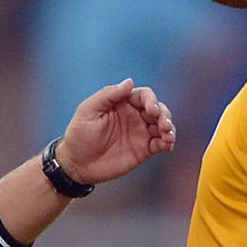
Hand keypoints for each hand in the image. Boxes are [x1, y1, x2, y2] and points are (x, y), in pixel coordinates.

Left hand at [54, 79, 175, 184]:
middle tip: (163, 125)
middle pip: (158, 109)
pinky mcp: (143, 150)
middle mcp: (134, 116)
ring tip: (167, 136)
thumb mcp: (88, 111)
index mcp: (122, 104)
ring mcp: (140, 133)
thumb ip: (108, 95)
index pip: (144, 96)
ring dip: (169, 128)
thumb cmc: (79, 135)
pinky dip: (168, 142)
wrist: (76, 165)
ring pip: (163, 125)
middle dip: (164, 114)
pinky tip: (167, 145)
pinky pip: (161, 144)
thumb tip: (130, 82)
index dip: (151, 100)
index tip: (151, 110)